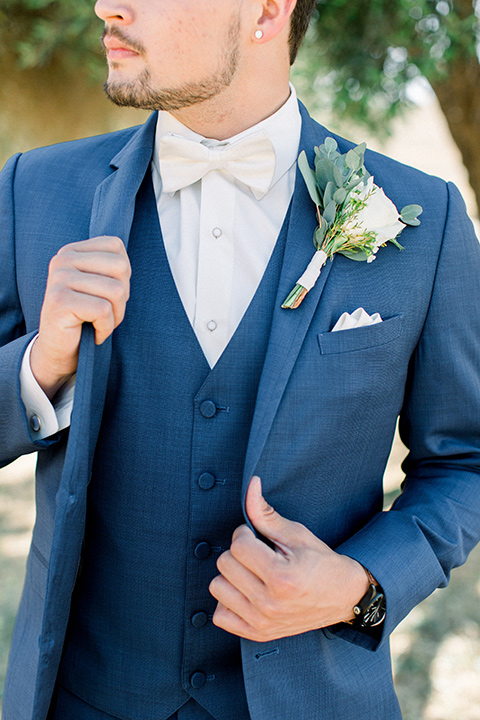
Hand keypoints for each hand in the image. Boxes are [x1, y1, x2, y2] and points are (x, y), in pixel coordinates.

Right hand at [30, 236, 130, 398]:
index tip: (106, 295)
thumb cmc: (86, 318)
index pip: (116, 247)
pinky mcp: (60, 301)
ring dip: (115, 316)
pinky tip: (94, 333)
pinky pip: (103, 311)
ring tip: (99, 323)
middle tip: (105, 313)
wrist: (60, 352)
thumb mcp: (101, 286)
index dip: (122, 276)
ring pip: (115, 291)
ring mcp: (59, 279)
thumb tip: (151, 245)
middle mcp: (62, 260)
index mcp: (72, 251)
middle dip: (121, 297)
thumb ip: (113, 266)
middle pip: (121, 267)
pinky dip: (105, 328)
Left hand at [209, 476, 368, 641]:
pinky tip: (245, 591)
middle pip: (225, 565)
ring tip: (251, 572)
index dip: (245, 534)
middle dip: (238, 552)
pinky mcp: (257, 634)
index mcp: (281, 577)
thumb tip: (250, 486)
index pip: (238, 546)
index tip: (257, 537)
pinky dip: (228, 601)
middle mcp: (269, 603)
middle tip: (257, 554)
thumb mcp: (296, 534)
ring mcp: (262, 622)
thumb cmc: (320, 563)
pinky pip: (220, 615)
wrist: (343, 596)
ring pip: (217, 587)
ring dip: (231, 576)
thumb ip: (266, 513)